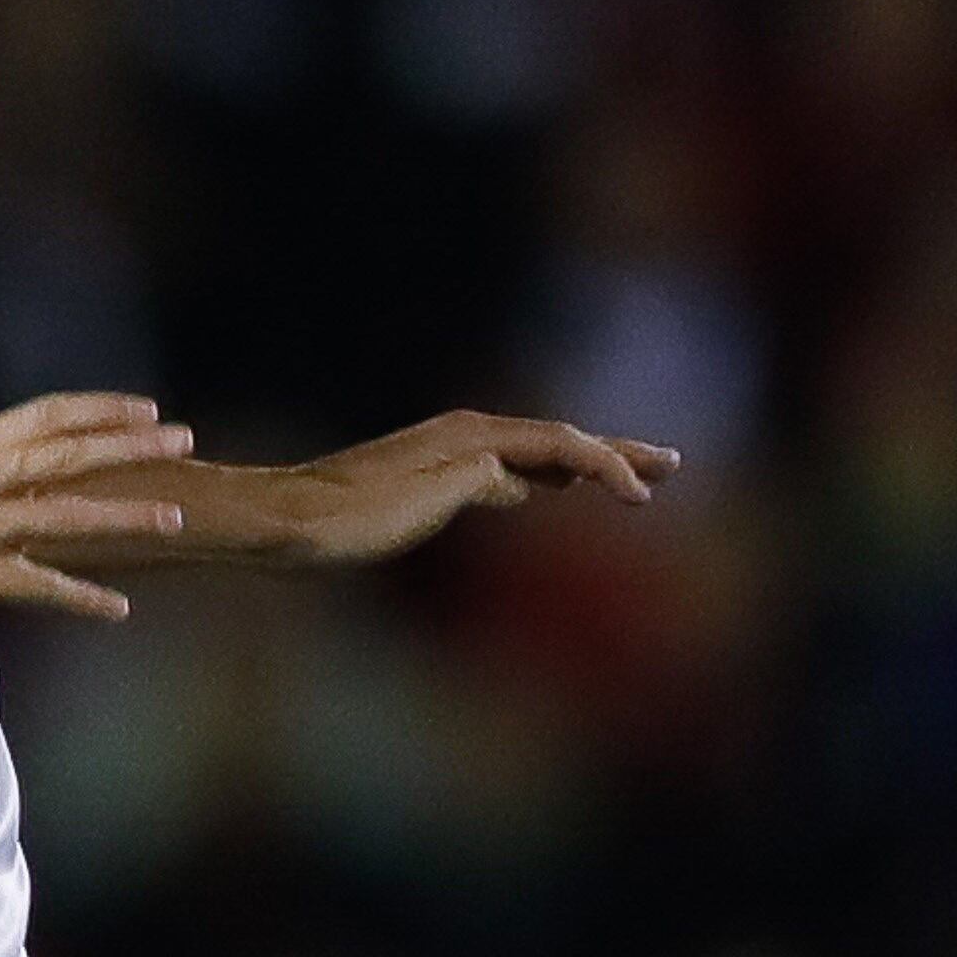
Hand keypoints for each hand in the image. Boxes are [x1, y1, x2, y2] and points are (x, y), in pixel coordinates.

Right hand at [0, 392, 193, 665]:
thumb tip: (36, 466)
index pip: (42, 416)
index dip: (98, 409)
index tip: (147, 408)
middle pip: (63, 454)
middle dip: (129, 445)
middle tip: (182, 439)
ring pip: (64, 516)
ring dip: (125, 517)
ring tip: (175, 519)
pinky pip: (43, 585)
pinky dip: (83, 598)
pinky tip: (118, 609)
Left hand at [284, 411, 679, 565]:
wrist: (286, 520)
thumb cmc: (352, 517)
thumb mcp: (424, 499)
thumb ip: (480, 479)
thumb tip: (521, 476)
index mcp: (469, 437)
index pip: (560, 444)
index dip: (608, 466)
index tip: (646, 499)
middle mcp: (463, 435)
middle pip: (556, 439)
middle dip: (613, 452)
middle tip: (670, 463)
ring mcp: (448, 453)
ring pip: (534, 454)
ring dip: (583, 463)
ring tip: (625, 474)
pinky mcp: (432, 477)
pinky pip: (508, 469)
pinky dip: (542, 476)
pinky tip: (546, 489)